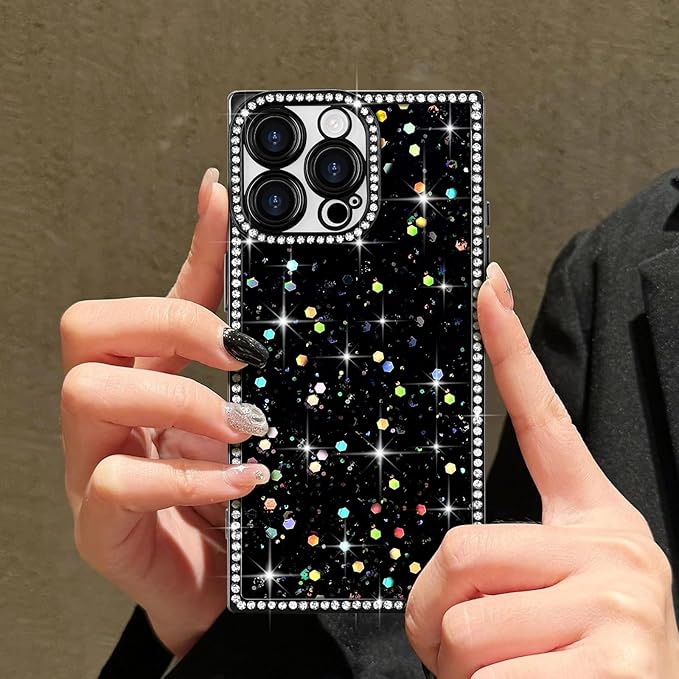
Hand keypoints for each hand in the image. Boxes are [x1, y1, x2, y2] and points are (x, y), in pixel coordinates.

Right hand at [59, 169, 269, 656]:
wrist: (224, 581)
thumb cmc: (229, 490)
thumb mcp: (242, 407)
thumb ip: (239, 336)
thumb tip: (252, 256)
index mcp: (142, 380)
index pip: (144, 298)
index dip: (190, 254)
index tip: (234, 213)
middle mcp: (108, 415)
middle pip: (86, 329)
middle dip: (170, 327)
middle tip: (240, 357)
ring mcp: (93, 469)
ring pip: (87, 395)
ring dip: (179, 401)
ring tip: (244, 429)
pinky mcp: (101, 529)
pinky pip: (114, 485)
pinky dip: (184, 476)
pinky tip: (240, 481)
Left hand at [406, 263, 678, 677]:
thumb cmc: (584, 662)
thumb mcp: (550, 598)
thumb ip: (501, 568)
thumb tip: (446, 580)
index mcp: (594, 520)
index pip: (543, 419)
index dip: (511, 350)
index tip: (486, 285)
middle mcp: (615, 548)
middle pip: (459, 551)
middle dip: (433, 614)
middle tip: (454, 649)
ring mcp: (620, 602)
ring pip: (463, 624)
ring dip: (458, 667)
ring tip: (502, 678)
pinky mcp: (616, 664)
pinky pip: (490, 678)